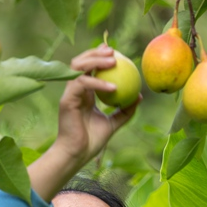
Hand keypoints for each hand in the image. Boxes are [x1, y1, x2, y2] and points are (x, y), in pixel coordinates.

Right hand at [52, 44, 139, 167]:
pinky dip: (97, 83)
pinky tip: (113, 87)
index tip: (114, 52)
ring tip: (113, 61)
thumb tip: (139, 96)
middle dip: (95, 52)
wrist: (77, 155)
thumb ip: (124, 110)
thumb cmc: (91, 141)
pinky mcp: (66, 101)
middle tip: (113, 51)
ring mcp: (69, 94)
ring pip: (78, 67)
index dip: (98, 56)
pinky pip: (82, 84)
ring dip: (95, 60)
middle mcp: (75, 91)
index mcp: (83, 94)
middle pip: (80, 62)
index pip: (88, 68)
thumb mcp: (112, 123)